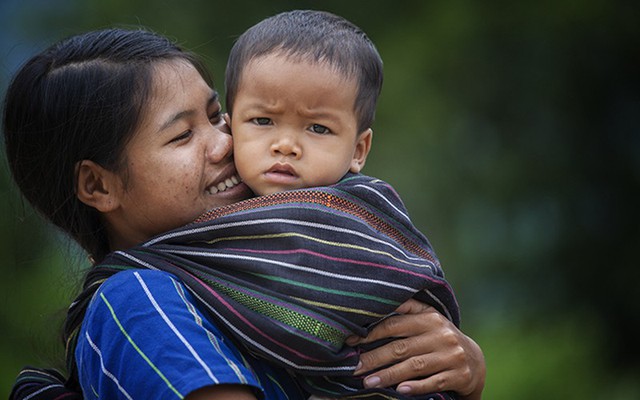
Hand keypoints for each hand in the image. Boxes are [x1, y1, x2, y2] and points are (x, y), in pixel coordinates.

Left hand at [347, 299, 484, 398]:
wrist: (475, 360)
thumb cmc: (440, 337)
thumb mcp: (428, 318)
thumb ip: (407, 308)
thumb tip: (375, 301)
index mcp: (430, 318)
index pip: (395, 324)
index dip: (371, 333)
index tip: (351, 342)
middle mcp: (441, 334)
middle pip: (401, 348)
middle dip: (375, 358)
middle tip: (355, 368)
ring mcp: (451, 355)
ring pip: (414, 366)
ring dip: (389, 375)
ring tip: (369, 382)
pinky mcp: (459, 375)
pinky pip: (434, 381)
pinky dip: (416, 386)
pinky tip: (400, 390)